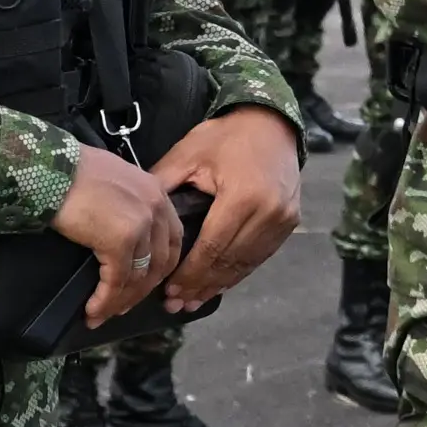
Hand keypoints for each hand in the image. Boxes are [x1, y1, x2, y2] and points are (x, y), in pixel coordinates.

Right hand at [49, 142, 191, 325]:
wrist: (52, 168)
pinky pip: (117, 281)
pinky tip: (93, 310)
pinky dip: (105, 301)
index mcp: (157, 192)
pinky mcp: (120, 242)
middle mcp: (156, 208)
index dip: (160, 267)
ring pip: (139, 277)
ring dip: (121, 301)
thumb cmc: (71, 171)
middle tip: (122, 307)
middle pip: (160, 263)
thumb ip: (126, 203)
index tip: (144, 284)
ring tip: (103, 314)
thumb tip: (117, 228)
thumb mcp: (112, 180)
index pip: (172, 239)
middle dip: (141, 291)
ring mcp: (141, 225)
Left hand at [153, 101, 303, 304]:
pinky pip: (260, 255)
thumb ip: (163, 187)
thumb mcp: (188, 154)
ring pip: (246, 263)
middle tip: (176, 304)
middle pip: (229, 261)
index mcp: (242, 196)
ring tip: (193, 301)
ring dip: (219, 285)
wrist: (271, 122)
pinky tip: (218, 285)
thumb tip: (136, 217)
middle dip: (201, 286)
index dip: (190, 273)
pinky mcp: (290, 222)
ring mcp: (283, 219)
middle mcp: (268, 212)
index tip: (169, 290)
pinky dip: (238, 272)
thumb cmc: (225, 136)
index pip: (212, 247)